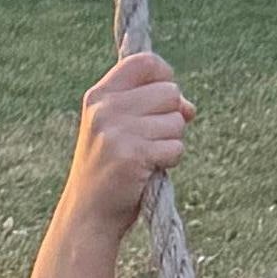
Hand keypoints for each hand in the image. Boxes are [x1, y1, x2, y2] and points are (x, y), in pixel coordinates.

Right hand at [74, 44, 190, 231]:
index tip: (164, 100)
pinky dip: (170, 160)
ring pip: (176, 120)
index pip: (145, 62)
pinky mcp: (132, 155)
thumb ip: (149, 107)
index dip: (165, 76)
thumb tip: (188, 107)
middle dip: (172, 116)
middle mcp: (105, 109)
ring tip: (146, 157)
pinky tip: (148, 170)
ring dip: (171, 141)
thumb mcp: (118, 128)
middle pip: (169, 91)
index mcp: (99, 96)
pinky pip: (176, 147)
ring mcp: (117, 132)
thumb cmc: (109, 170)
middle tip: (150, 140)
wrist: (88, 215)